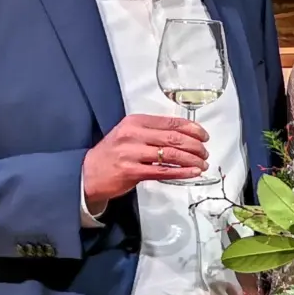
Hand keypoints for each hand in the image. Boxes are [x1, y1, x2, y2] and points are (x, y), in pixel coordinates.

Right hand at [82, 114, 208, 208]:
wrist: (88, 173)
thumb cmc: (113, 153)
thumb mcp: (130, 134)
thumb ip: (153, 132)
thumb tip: (185, 135)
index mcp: (135, 122)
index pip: (171, 122)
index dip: (192, 129)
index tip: (204, 135)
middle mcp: (133, 135)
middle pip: (174, 138)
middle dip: (195, 146)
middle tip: (205, 152)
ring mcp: (132, 153)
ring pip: (171, 155)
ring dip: (192, 160)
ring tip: (202, 163)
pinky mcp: (132, 171)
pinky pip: (164, 171)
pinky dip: (182, 172)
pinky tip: (193, 172)